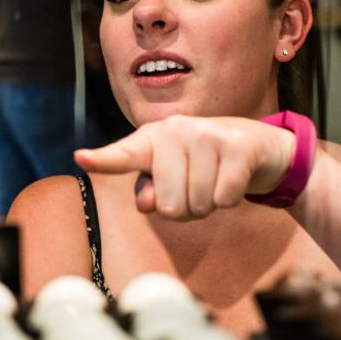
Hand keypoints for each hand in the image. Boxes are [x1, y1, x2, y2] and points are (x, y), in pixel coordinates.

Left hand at [74, 114, 296, 218]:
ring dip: (209, 205)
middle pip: (167, 205)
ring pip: (197, 205)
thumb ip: (152, 191)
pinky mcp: (236, 146)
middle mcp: (175, 130)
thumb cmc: (206, 165)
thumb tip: (147, 203)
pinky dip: (230, 200)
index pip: (123, 154)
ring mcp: (205, 135)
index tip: (80, 158)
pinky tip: (234, 179)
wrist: (260, 147)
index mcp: (152, 139)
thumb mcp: (174, 177)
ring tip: (216, 181)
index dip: (102, 159)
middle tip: (199, 187)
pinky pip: (223, 199)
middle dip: (186, 209)